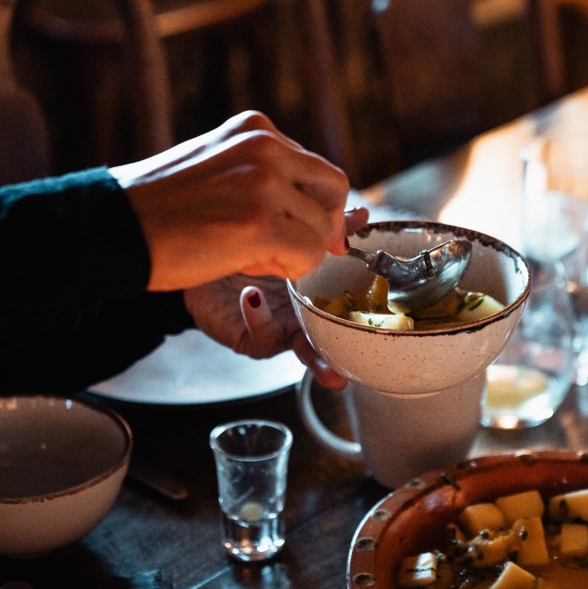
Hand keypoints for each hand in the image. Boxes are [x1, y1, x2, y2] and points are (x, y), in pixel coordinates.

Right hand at [111, 112, 352, 290]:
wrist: (113, 226)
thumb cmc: (159, 208)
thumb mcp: (218, 168)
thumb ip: (266, 178)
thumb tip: (328, 212)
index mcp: (256, 129)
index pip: (316, 168)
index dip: (315, 206)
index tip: (297, 229)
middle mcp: (266, 147)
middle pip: (334, 190)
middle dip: (322, 226)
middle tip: (289, 249)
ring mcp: (265, 183)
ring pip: (323, 229)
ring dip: (295, 252)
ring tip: (250, 253)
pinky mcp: (260, 223)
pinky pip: (308, 255)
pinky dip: (287, 268)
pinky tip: (247, 264)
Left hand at [183, 205, 368, 388]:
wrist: (206, 249)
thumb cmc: (250, 246)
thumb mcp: (291, 233)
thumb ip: (328, 229)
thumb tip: (363, 214)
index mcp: (317, 297)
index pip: (347, 314)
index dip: (363, 324)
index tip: (382, 332)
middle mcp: (301, 318)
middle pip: (327, 343)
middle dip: (334, 362)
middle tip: (341, 375)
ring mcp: (276, 329)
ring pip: (298, 348)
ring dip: (305, 354)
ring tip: (302, 342)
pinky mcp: (245, 334)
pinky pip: (258, 334)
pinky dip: (257, 315)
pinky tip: (252, 294)